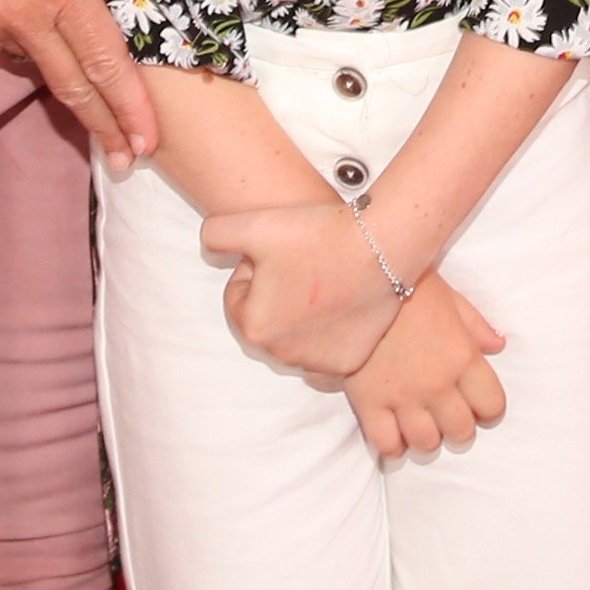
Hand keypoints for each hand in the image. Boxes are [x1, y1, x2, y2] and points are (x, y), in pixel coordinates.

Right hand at [0, 0, 160, 174]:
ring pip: (32, 61)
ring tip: (78, 75)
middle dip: (106, 128)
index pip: (105, 60)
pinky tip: (20, 21)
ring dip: (58, 73)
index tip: (149, 139)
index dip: (131, 105)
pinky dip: (15, 41)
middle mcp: (21, 17)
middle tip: (129, 160)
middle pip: (73, 87)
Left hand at [200, 200, 411, 379]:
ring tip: (323, 280)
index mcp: (253, 326)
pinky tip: (339, 305)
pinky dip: (327, 335)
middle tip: (301, 264)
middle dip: (275, 296)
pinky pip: (323, 353)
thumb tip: (208, 251)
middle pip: (265, 321)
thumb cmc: (316, 234)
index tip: (279, 253)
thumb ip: (214, 235)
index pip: (237, 298)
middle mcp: (281, 355)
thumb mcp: (252, 223)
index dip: (254, 270)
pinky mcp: (347, 365)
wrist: (381, 246)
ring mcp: (316, 364)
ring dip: (299, 317)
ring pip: (293, 338)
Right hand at [339, 278, 509, 462]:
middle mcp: (438, 384)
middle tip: (448, 417)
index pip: (492, 405)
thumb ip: (475, 325)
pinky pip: (386, 445)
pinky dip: (393, 445)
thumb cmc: (407, 284)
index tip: (479, 405)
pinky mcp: (369, 403)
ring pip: (426, 443)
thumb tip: (498, 344)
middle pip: (461, 432)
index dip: (489, 409)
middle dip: (459, 428)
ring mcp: (403, 398)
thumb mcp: (449, 297)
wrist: (356, 283)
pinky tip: (393, 430)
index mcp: (462, 357)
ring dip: (427, 438)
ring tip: (420, 425)